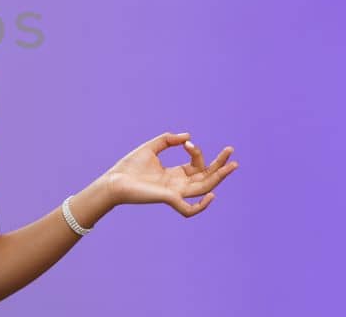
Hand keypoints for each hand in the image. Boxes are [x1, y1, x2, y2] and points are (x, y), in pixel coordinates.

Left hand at [99, 131, 238, 216]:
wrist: (114, 180)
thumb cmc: (129, 166)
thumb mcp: (151, 148)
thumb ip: (168, 140)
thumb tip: (188, 136)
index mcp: (175, 174)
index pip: (196, 165)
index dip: (197, 152)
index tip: (187, 142)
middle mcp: (178, 185)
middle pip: (206, 177)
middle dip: (220, 166)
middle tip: (231, 152)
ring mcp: (175, 193)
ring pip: (203, 189)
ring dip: (219, 178)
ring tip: (232, 166)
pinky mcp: (168, 199)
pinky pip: (189, 209)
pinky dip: (201, 206)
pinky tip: (211, 195)